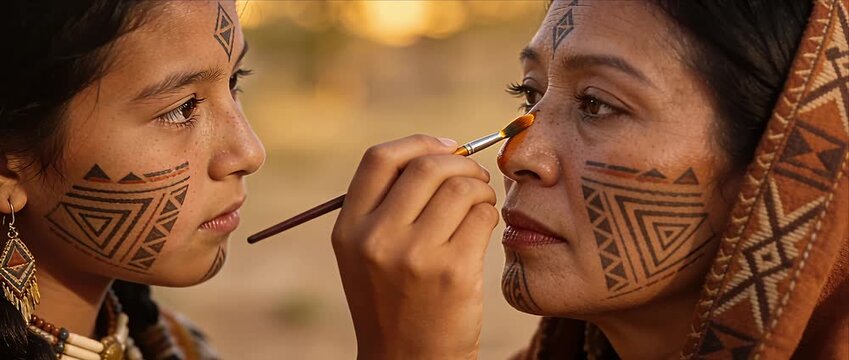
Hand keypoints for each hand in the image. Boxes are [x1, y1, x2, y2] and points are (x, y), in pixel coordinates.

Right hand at [332, 135, 498, 359]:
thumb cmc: (394, 299)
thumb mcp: (366, 253)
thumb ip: (386, 204)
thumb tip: (442, 150)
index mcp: (348, 228)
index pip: (380, 158)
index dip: (420, 142)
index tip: (447, 147)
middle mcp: (375, 239)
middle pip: (427, 166)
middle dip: (461, 162)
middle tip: (474, 176)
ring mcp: (414, 256)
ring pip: (461, 188)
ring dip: (480, 188)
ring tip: (480, 203)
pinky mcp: (452, 272)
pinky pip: (482, 217)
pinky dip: (490, 214)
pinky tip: (484, 228)